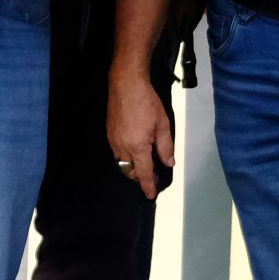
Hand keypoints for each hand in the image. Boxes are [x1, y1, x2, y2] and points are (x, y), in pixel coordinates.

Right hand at [108, 70, 176, 197]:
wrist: (126, 84)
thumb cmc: (146, 102)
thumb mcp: (163, 124)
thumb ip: (166, 146)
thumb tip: (168, 162)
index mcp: (138, 146)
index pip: (144, 173)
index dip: (148, 186)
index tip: (151, 195)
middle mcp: (123, 147)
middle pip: (131, 171)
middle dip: (141, 177)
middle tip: (154, 175)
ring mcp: (114, 140)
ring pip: (123, 163)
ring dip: (133, 167)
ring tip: (145, 162)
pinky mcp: (109, 133)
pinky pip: (117, 152)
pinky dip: (126, 156)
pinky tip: (134, 149)